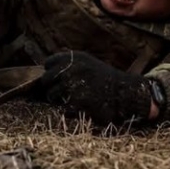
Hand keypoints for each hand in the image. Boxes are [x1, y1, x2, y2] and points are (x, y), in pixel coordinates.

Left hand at [38, 51, 158, 124]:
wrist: (126, 93)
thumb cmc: (104, 80)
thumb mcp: (88, 63)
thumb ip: (68, 65)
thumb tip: (43, 73)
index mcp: (74, 57)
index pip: (48, 63)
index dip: (51, 72)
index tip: (59, 78)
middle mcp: (72, 68)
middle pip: (46, 80)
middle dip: (51, 87)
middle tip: (61, 93)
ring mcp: (73, 85)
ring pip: (52, 95)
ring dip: (59, 100)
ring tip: (74, 100)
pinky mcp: (77, 102)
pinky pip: (63, 109)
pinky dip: (70, 111)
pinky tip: (82, 108)